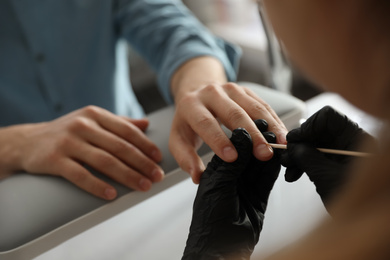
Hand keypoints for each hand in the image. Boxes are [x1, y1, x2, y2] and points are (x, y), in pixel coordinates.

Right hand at [0, 106, 163, 199]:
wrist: (27, 142)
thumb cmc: (67, 132)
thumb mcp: (92, 121)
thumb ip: (119, 123)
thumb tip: (146, 125)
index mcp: (95, 115)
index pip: (126, 130)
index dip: (145, 145)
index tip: (159, 158)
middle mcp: (83, 125)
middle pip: (119, 147)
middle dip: (142, 163)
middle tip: (157, 176)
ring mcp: (68, 142)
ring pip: (104, 161)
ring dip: (127, 176)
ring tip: (143, 186)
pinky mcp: (54, 160)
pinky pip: (80, 175)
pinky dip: (97, 185)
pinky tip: (112, 194)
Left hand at [169, 57, 286, 183]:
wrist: (196, 93)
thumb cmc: (189, 121)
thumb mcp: (178, 138)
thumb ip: (186, 158)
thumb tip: (197, 176)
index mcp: (191, 105)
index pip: (206, 122)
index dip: (219, 140)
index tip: (232, 158)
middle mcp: (212, 93)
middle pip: (234, 113)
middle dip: (251, 135)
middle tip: (263, 154)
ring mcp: (231, 89)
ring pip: (253, 107)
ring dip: (269, 127)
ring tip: (280, 145)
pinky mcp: (246, 91)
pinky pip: (263, 105)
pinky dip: (274, 120)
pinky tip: (282, 135)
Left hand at [182, 120, 280, 259]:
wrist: (219, 248)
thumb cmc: (209, 220)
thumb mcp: (218, 185)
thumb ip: (232, 163)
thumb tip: (241, 137)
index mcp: (215, 171)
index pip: (231, 147)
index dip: (243, 137)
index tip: (253, 125)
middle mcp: (230, 177)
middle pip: (247, 154)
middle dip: (258, 142)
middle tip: (269, 130)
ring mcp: (244, 186)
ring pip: (259, 164)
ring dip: (268, 153)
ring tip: (277, 140)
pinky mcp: (258, 196)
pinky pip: (267, 178)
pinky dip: (274, 168)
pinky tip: (279, 157)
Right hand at [280, 106, 375, 209]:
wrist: (366, 222)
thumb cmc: (360, 206)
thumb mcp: (327, 178)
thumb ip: (308, 158)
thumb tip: (293, 147)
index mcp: (357, 140)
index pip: (329, 117)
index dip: (308, 126)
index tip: (294, 140)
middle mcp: (351, 143)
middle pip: (319, 131)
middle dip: (300, 143)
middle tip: (288, 156)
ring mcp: (344, 154)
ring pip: (316, 144)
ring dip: (299, 155)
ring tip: (289, 168)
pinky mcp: (338, 164)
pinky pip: (318, 156)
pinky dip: (305, 163)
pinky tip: (296, 174)